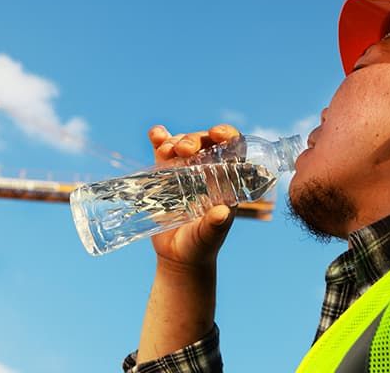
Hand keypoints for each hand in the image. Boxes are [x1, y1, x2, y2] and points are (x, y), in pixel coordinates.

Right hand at [147, 124, 240, 266]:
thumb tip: (222, 212)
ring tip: (166, 150)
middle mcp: (207, 171)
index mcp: (226, 181)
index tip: (217, 134)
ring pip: (182, 144)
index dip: (228, 136)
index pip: (233, 150)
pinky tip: (155, 135)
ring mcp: (184, 171)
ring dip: (174, 140)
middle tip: (184, 149)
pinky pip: (162, 151)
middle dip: (194, 139)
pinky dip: (159, 139)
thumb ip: (215, 226)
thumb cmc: (200, 246)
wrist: (178, 255)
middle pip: (205, 143)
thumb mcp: (208, 237)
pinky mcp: (164, 174)